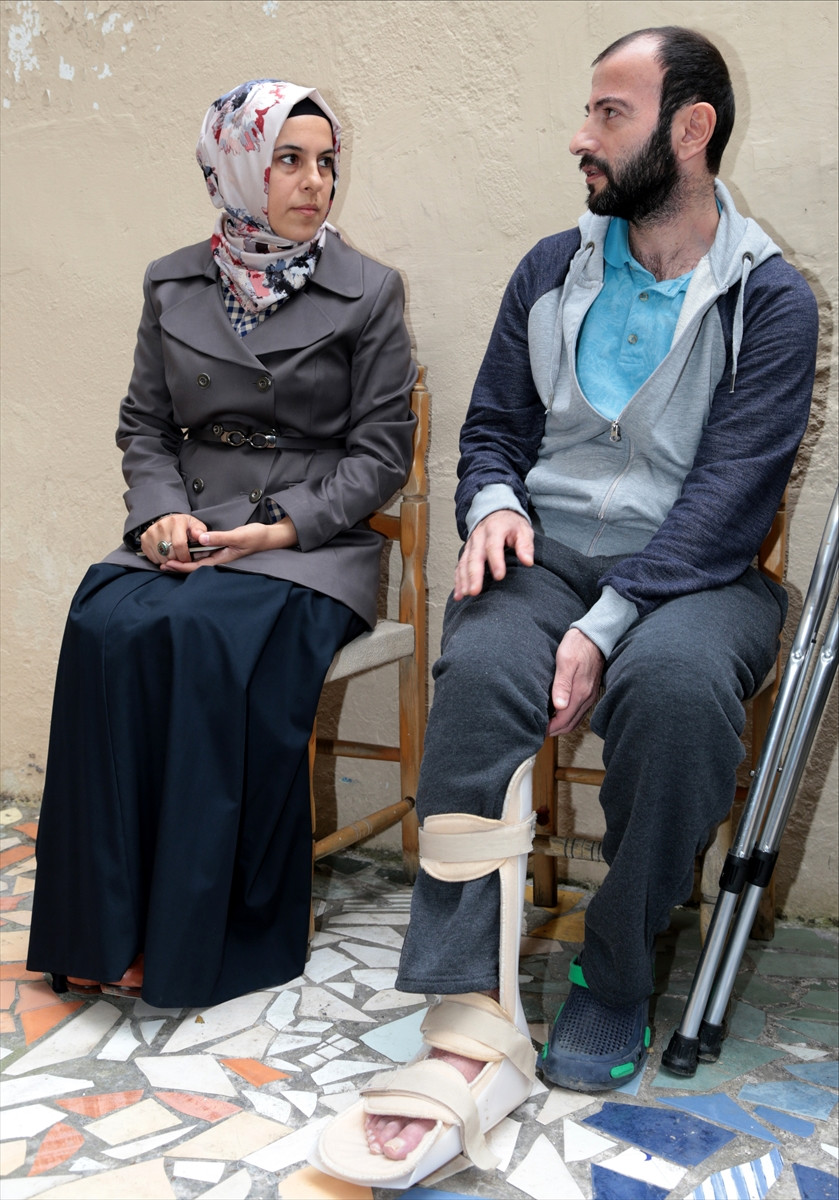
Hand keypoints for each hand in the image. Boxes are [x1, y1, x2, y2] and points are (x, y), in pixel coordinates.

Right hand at [141, 514, 206, 564]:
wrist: (168, 521)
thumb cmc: (184, 526)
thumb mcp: (196, 525)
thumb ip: (200, 532)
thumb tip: (201, 537)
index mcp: (176, 522)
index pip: (179, 544)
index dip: (184, 556)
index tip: (188, 559)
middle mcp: (161, 526)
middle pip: (169, 553)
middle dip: (178, 560)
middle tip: (181, 558)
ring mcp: (151, 532)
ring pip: (161, 557)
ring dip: (169, 561)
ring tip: (174, 555)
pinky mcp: (144, 539)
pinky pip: (152, 558)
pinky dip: (160, 560)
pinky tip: (165, 554)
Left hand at [159, 518, 297, 572]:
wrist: (268, 536)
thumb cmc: (255, 537)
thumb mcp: (238, 536)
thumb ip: (219, 537)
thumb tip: (200, 538)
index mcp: (221, 558)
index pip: (197, 566)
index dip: (181, 567)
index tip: (167, 564)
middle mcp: (218, 558)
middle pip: (194, 565)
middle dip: (178, 565)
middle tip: (160, 563)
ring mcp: (219, 554)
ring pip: (197, 560)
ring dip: (182, 559)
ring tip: (166, 556)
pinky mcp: (220, 548)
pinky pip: (202, 553)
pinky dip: (191, 552)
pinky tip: (182, 549)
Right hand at [453, 510, 533, 599]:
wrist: (495, 513)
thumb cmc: (511, 525)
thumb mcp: (523, 530)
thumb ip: (525, 545)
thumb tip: (528, 562)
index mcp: (494, 529)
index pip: (493, 546)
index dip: (496, 562)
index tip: (499, 577)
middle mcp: (479, 537)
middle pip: (474, 557)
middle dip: (474, 575)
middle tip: (475, 591)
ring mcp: (470, 545)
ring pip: (464, 563)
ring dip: (463, 579)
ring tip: (465, 594)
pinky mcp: (467, 552)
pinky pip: (460, 566)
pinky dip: (458, 580)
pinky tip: (458, 594)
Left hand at [547, 628, 604, 734]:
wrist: (595, 636)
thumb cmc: (578, 646)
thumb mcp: (565, 661)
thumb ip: (562, 685)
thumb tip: (559, 707)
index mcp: (580, 693)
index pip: (564, 720)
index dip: (551, 728)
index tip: (538, 730)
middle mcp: (587, 697)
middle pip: (570, 723)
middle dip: (555, 730)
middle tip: (540, 731)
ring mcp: (590, 695)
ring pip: (576, 719)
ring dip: (562, 725)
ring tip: (548, 724)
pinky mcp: (590, 691)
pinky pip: (580, 711)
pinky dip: (569, 717)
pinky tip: (560, 713)